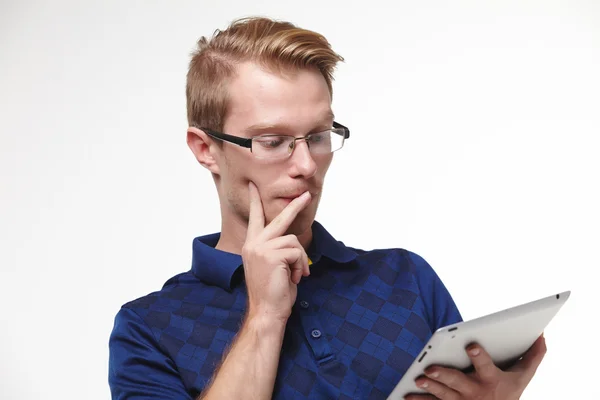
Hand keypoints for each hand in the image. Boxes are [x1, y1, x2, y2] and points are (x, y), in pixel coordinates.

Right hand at [242, 181, 311, 322]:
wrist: (267, 312)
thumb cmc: (272, 292)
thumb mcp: (273, 266)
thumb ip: (276, 250)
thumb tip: (292, 241)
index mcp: (251, 246)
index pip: (254, 219)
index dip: (254, 202)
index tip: (254, 186)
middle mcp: (253, 244)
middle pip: (278, 218)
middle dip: (294, 206)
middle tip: (306, 195)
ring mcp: (260, 248)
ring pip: (293, 240)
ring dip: (300, 259)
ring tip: (297, 274)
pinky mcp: (271, 255)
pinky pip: (296, 251)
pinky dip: (301, 266)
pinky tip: (295, 278)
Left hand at [405, 334, 546, 399]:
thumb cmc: (509, 392)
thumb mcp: (523, 376)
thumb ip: (533, 355)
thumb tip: (541, 333)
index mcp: (491, 380)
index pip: (486, 366)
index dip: (479, 356)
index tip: (471, 345)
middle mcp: (475, 392)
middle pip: (458, 382)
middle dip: (444, 376)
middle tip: (429, 368)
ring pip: (443, 395)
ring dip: (429, 388)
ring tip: (418, 379)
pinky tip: (406, 395)